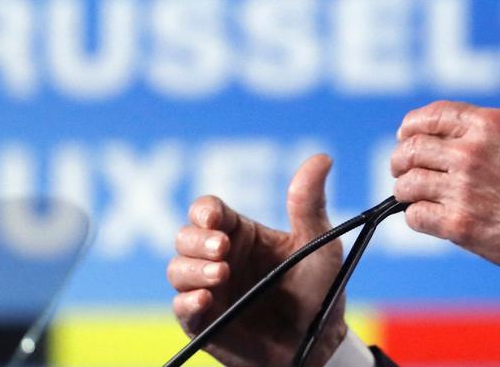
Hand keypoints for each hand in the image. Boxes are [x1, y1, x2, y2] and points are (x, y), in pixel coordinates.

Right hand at [169, 154, 346, 366]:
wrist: (319, 341)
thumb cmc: (321, 288)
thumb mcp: (319, 243)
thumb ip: (310, 204)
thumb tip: (322, 158)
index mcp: (242, 233)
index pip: (208, 211)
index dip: (204, 211)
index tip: (215, 218)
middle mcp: (220, 258)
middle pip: (185, 237)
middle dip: (197, 240)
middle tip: (223, 250)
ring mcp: (210, 289)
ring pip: (177, 269)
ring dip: (193, 269)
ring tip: (221, 275)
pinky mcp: (205, 322)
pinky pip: (181, 308)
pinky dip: (187, 301)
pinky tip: (205, 299)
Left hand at [391, 65, 499, 272]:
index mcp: (493, 124)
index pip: (432, 115)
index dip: (412, 124)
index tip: (407, 133)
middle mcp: (472, 152)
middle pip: (412, 148)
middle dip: (402, 156)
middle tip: (403, 166)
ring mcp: (464, 190)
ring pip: (409, 183)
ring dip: (405, 187)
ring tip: (410, 193)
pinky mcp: (461, 226)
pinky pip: (418, 216)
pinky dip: (416, 215)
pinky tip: (425, 216)